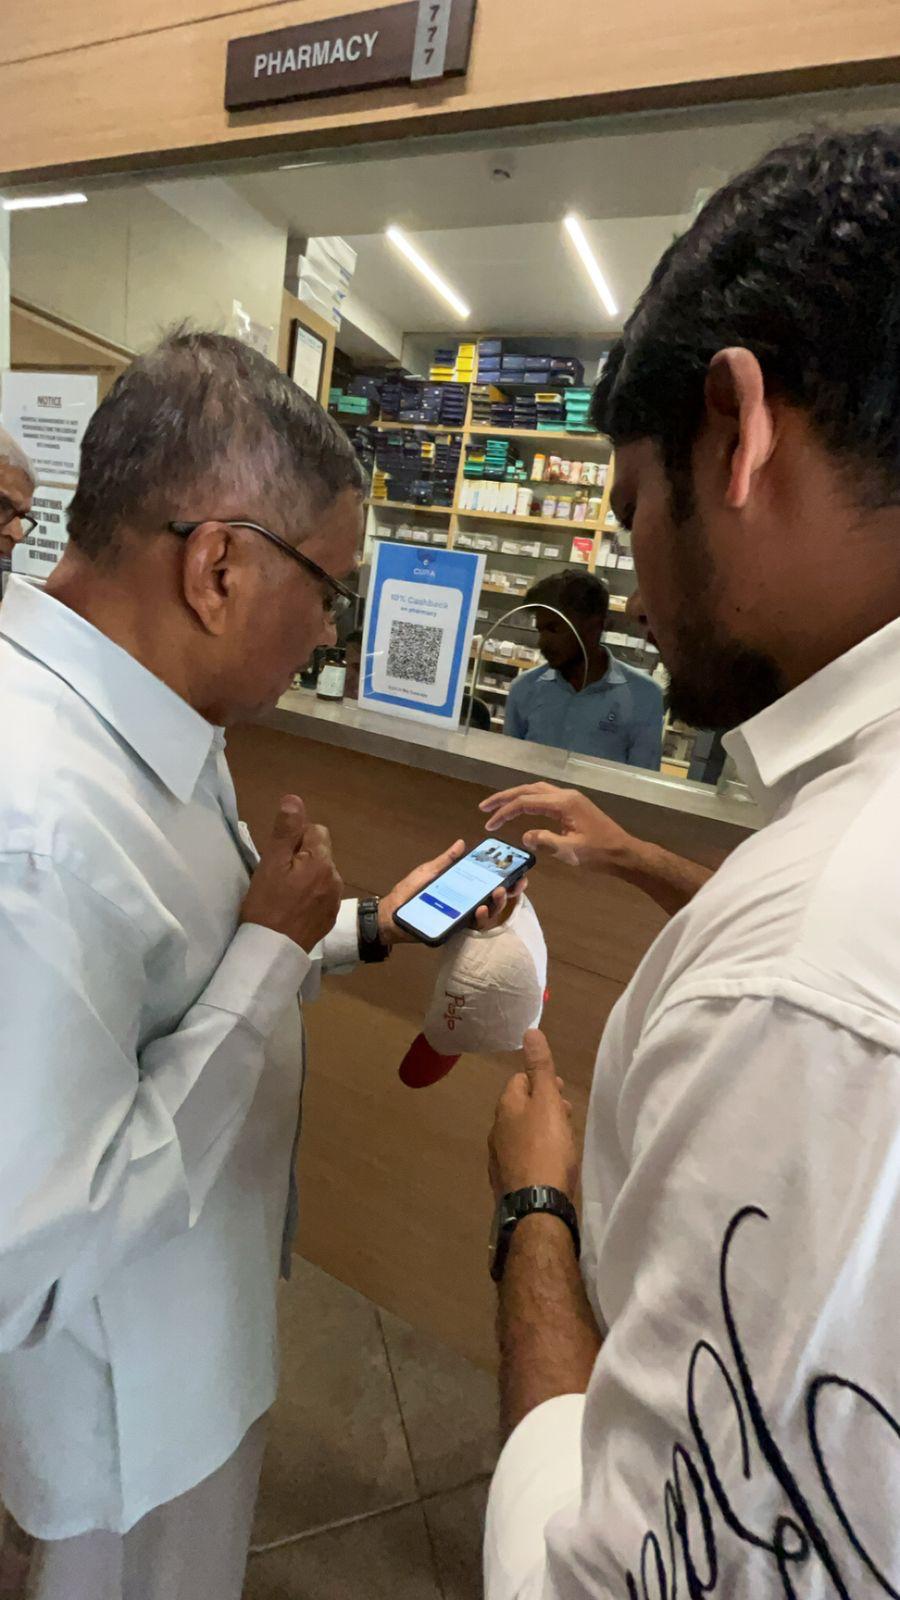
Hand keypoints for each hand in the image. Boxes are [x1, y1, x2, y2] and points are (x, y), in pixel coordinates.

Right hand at [240, 795, 341, 952]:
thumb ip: (285, 830)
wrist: (272, 950)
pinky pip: (321, 894)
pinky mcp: (330, 917)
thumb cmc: (267, 904)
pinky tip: (293, 908)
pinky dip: (310, 895)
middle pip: (319, 852)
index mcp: (322, 861)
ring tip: (285, 894)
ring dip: (306, 876)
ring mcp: (334, 899)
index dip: (295, 839)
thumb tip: (294, 799)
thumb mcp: (271, 863)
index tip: (278, 859)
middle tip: (278, 877)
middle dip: (301, 857)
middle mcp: (335, 877)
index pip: (315, 831)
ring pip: (320, 873)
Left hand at [379, 839, 527, 945]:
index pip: (488, 883)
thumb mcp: (428, 872)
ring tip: (497, 893)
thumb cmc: (408, 892)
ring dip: (496, 904)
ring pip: (487, 913)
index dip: (506, 879)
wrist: (390, 915)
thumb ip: (446, 861)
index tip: (518, 872)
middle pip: (494, 899)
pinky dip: (479, 917)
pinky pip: (472, 925)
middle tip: (515, 884)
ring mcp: (461, 917)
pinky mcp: (454, 929)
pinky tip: (481, 908)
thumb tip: (461, 843)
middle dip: (509, 892)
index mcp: (462, 887)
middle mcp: (465, 903)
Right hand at [479, 782, 632, 872]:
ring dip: (517, 797)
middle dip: (505, 797)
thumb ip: (545, 842)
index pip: (526, 802)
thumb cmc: (599, 854)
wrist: (624, 853)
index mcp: (564, 803)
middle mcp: (566, 795)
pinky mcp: (573, 806)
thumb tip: (524, 836)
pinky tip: (522, 810)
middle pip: (529, 790)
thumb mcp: (570, 851)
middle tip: (484, 807)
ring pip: (537, 791)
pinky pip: (546, 798)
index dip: (505, 812)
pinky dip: (530, 801)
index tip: (489, 824)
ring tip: (498, 807)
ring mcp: (570, 799)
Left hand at [489, 1030, 578, 1200]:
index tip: (561, 1090)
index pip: (518, 1081)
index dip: (540, 1080)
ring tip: (563, 1138)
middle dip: (542, 1105)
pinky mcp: (507, 1181)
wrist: (536, 1206)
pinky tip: (549, 1163)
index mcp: (505, 1108)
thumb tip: (528, 1030)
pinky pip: (522, 1156)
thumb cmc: (546, 1149)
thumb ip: (540, 1068)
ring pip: (520, 1133)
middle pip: (519, 1107)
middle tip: (567, 1113)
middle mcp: (496, 1130)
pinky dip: (536, 1151)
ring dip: (539, 1129)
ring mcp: (499, 1158)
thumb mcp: (548, 1102)